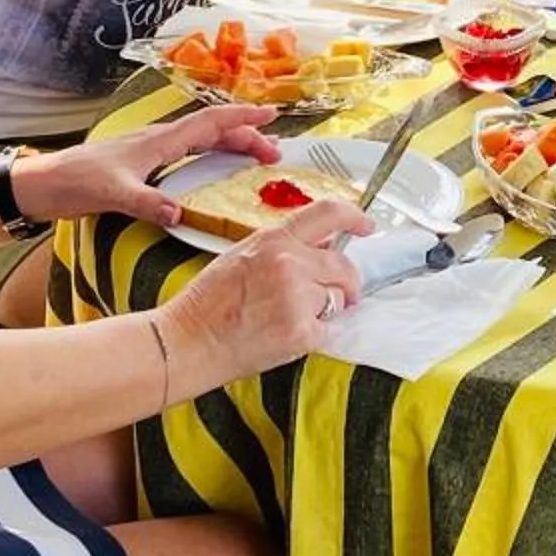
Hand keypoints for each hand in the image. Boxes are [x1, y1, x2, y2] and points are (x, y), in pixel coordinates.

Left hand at [32, 105, 278, 228]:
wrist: (43, 184)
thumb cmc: (75, 181)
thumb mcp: (113, 194)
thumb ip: (148, 203)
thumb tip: (179, 215)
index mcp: (159, 141)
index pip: (210, 122)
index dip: (242, 116)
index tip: (272, 113)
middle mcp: (159, 140)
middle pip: (212, 130)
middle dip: (246, 135)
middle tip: (274, 152)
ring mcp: (151, 151)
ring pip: (202, 140)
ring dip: (231, 145)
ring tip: (256, 156)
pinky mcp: (143, 164)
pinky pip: (188, 152)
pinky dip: (211, 156)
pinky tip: (214, 169)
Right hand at [161, 198, 370, 384]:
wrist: (187, 341)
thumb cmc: (208, 304)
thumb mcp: (243, 256)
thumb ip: (282, 248)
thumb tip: (320, 250)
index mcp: (273, 239)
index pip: (328, 214)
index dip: (355, 217)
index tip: (367, 226)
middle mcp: (289, 263)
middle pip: (344, 266)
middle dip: (347, 283)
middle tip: (340, 296)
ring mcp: (297, 297)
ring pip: (338, 299)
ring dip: (325, 310)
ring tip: (289, 318)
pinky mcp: (301, 331)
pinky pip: (328, 330)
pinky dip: (314, 336)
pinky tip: (285, 336)